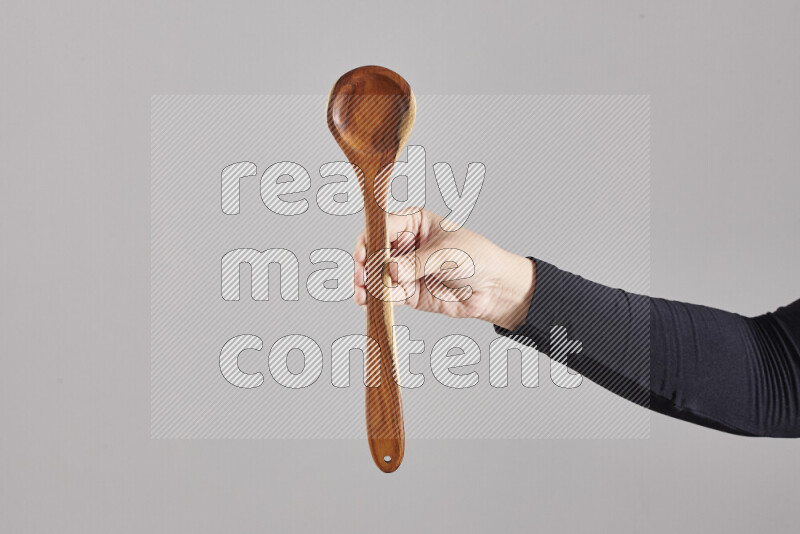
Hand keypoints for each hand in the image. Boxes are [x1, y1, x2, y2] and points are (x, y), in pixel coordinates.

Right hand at [353, 209, 534, 329]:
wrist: (494, 289)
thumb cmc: (477, 258)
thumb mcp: (447, 254)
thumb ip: (418, 263)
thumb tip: (392, 270)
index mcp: (414, 222)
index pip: (384, 225)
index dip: (370, 239)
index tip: (364, 254)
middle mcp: (405, 244)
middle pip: (374, 251)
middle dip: (364, 264)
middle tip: (361, 276)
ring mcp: (404, 268)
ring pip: (376, 274)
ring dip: (366, 284)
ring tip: (362, 293)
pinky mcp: (407, 291)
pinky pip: (387, 293)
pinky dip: (378, 298)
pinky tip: (372, 302)